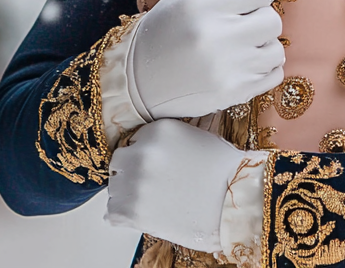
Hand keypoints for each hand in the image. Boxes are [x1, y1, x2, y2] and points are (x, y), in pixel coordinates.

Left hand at [106, 119, 248, 250]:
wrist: (232, 204)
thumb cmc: (221, 172)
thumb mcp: (194, 138)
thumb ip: (165, 140)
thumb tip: (144, 146)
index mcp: (158, 129)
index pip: (133, 141)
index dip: (144, 155)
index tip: (156, 166)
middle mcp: (143, 152)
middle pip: (119, 162)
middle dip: (130, 172)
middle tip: (151, 184)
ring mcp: (136, 181)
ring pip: (114, 187)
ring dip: (127, 194)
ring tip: (152, 200)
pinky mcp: (132, 210)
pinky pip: (112, 212)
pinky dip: (123, 215)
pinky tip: (146, 213)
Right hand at [130, 0, 289, 119]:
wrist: (139, 78)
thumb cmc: (170, 28)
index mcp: (202, 5)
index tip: (239, 3)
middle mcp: (215, 37)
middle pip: (273, 20)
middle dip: (259, 19)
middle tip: (236, 26)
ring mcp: (226, 69)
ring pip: (277, 49)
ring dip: (262, 45)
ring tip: (236, 47)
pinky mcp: (233, 94)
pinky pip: (275, 74)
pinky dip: (263, 68)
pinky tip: (240, 64)